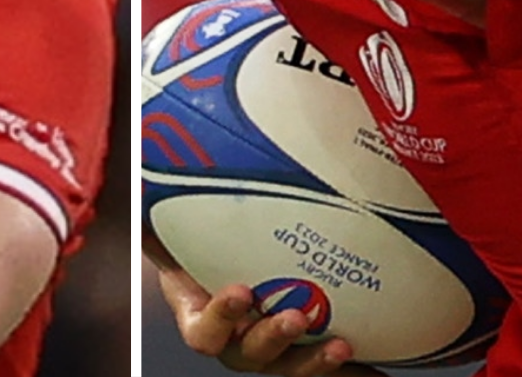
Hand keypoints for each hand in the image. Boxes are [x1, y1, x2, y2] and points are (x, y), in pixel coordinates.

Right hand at [144, 230, 383, 376]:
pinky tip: (379, 370)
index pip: (203, 328)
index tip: (239, 290)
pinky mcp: (301, 350)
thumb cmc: (199, 241)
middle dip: (272, 340)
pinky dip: (352, 372)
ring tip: (339, 345)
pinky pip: (324, 369)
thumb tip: (142, 165)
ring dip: (313, 362)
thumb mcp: (178, 227)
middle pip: (249, 355)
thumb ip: (163, 210)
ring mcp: (269, 350)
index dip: (221, 315)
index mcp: (200, 314)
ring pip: (288, 368)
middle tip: (295, 316)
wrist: (225, 260)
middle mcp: (234, 339)